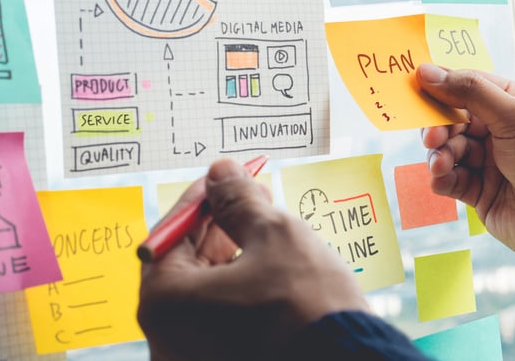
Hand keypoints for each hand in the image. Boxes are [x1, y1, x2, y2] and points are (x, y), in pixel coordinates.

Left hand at [138, 158, 368, 360]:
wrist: (349, 358)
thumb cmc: (305, 303)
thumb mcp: (274, 235)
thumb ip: (238, 200)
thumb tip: (221, 172)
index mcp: (166, 302)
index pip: (170, 235)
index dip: (201, 200)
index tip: (223, 178)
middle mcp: (167, 337)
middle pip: (185, 265)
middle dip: (218, 226)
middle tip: (250, 196)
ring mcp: (194, 355)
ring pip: (206, 292)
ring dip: (231, 254)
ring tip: (266, 226)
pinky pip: (221, 316)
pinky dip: (240, 287)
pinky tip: (268, 264)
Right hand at [417, 64, 514, 263]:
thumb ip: (471, 92)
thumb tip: (429, 72)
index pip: (472, 86)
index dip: (443, 86)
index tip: (416, 86)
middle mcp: (503, 130)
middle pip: (455, 119)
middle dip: (440, 126)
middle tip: (433, 136)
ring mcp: (492, 162)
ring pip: (450, 150)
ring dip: (440, 154)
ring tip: (442, 164)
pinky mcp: (482, 192)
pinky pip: (452, 179)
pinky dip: (442, 178)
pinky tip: (442, 179)